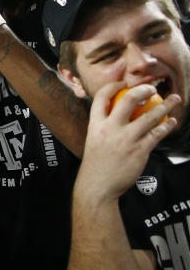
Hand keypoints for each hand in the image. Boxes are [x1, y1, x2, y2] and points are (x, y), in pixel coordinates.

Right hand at [77, 81, 179, 201]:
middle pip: (129, 100)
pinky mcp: (139, 150)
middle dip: (144, 90)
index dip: (114, 85)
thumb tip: (119, 114)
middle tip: (153, 88)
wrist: (97, 186)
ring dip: (166, 106)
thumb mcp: (94, 139)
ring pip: (150, 116)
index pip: (101, 97)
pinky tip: (171, 123)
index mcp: (95, 125)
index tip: (124, 83)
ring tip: (174, 100)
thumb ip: (105, 126)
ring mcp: (126, 139)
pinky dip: (167, 126)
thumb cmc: (97, 163)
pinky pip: (157, 134)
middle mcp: (110, 129)